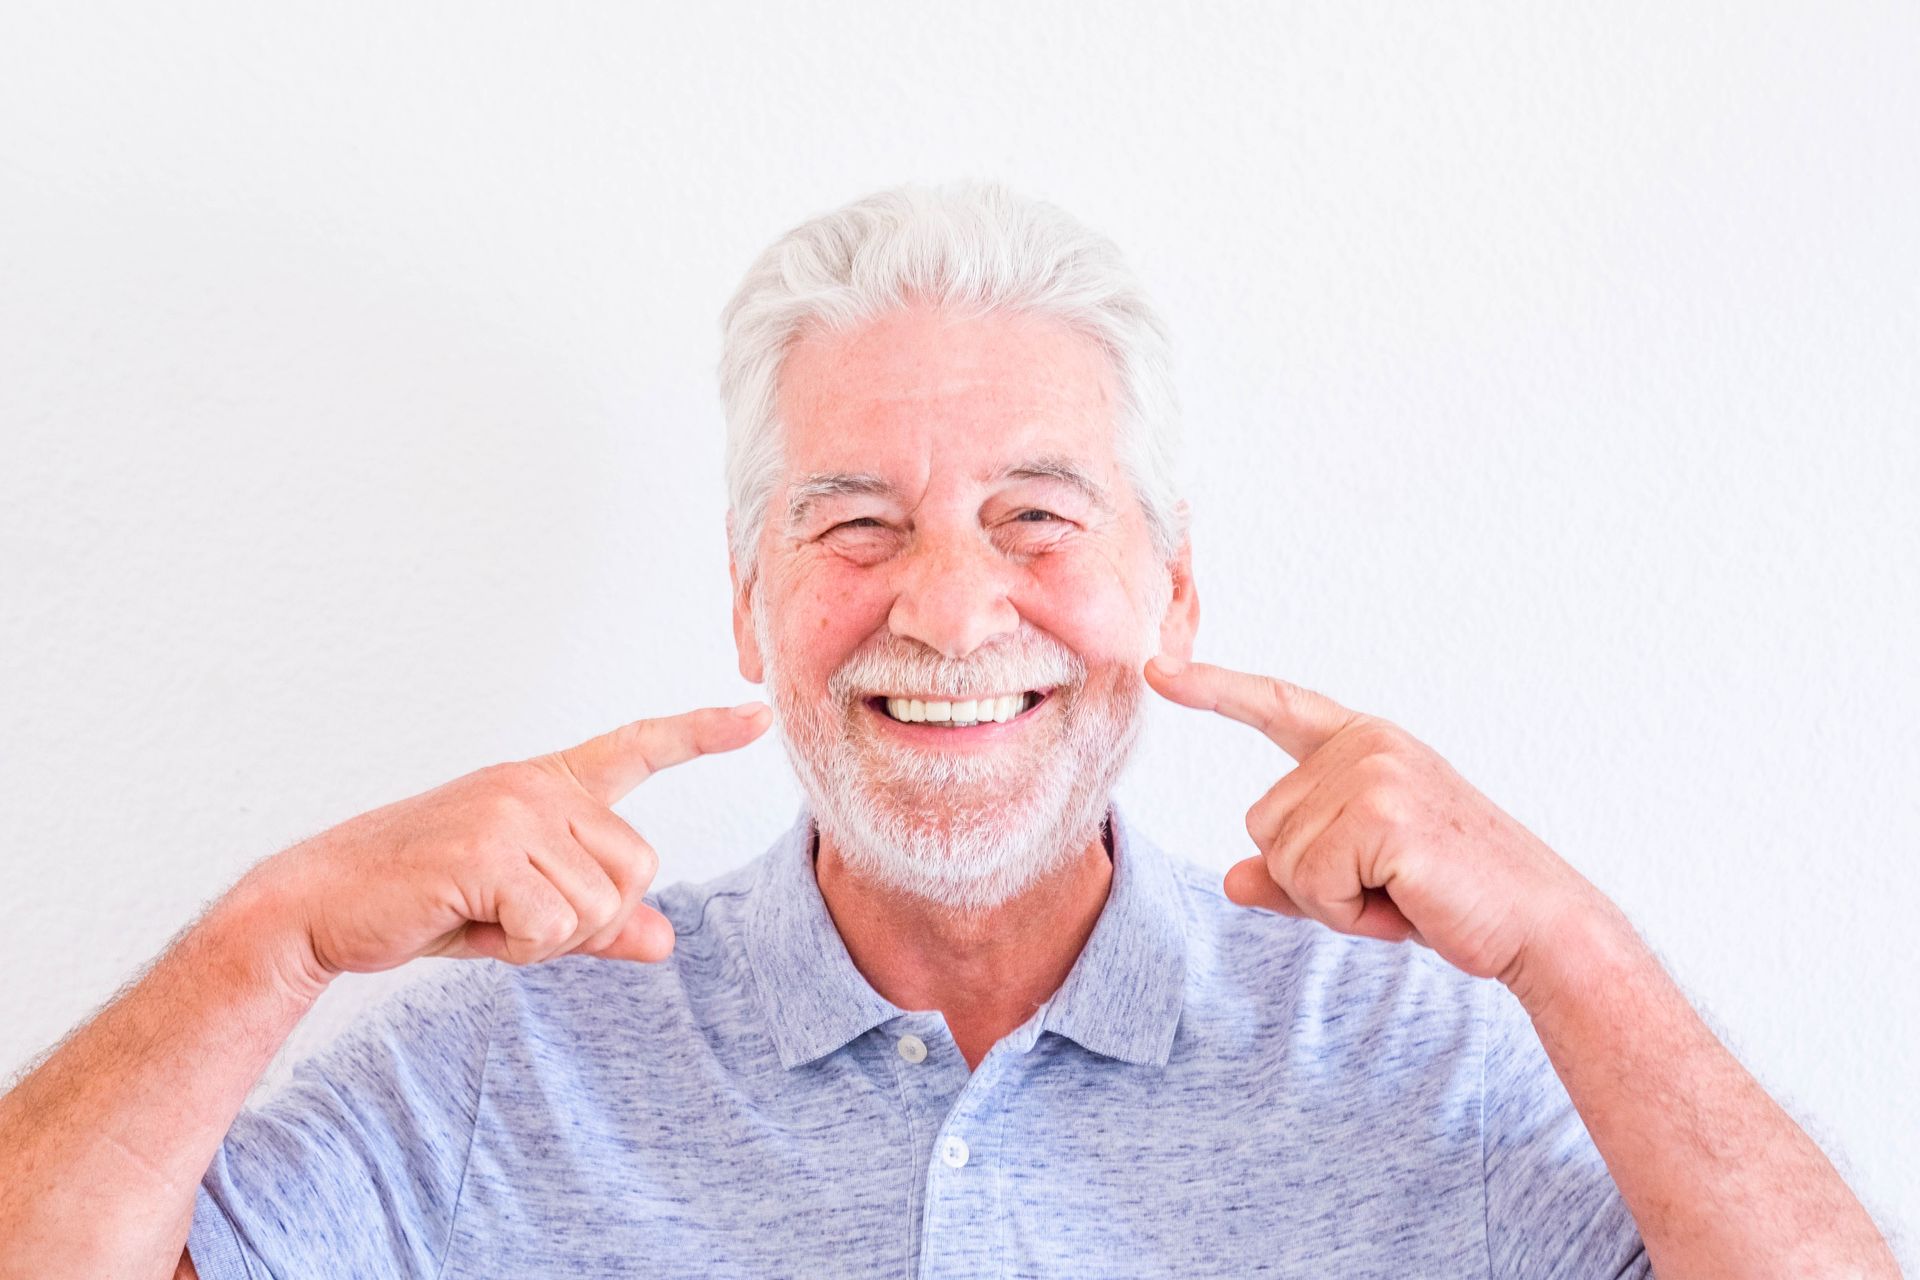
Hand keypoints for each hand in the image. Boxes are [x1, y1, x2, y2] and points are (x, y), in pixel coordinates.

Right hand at [249, 702, 771, 991]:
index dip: (702, 734)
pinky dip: (517, 947)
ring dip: (545, 938)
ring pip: (599, 905)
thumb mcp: (519, 910)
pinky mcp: (486, 852)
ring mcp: (512, 814)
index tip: (758, 715)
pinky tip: (465, 923)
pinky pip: (553, 926)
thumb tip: (665, 941)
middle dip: (587, 917)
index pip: (638, 748)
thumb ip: (595, 922)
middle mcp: (536, 788)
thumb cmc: (422, 903)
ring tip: (481, 916)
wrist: (322, 906)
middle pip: (638, 869)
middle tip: (512, 916)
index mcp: (546, 786)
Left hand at [1144, 655, 1604, 990]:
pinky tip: (1404, 905)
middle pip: (1263, 821)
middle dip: (1314, 878)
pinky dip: (1349, 914)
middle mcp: (1366, 745)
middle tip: (1390, 886)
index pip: (1276, 705)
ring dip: (1333, 899)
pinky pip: (1312, 882)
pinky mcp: (1383, 815)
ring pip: (1282, 856)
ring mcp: (1374, 774)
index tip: (1156, 668)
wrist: (1538, 926)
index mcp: (1363, 743)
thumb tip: (1233, 878)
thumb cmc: (1452, 898)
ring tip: (1402, 893)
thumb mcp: (1359, 881)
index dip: (1214, 689)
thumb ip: (1295, 875)